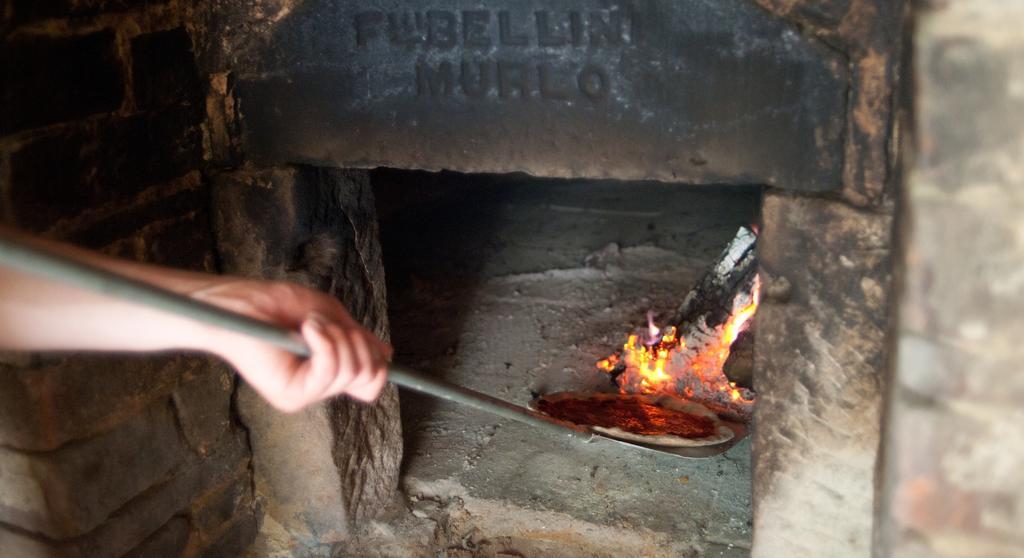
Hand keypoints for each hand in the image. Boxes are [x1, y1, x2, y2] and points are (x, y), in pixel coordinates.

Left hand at [190, 279, 391, 411]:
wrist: (240, 305)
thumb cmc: (276, 306)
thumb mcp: (329, 317)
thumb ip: (356, 337)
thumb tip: (387, 355)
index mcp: (325, 373)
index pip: (369, 386)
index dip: (377, 364)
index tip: (363, 339)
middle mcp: (317, 389)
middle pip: (368, 377)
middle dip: (357, 341)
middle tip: (327, 323)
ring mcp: (305, 395)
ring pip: (351, 372)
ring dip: (336, 337)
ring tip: (309, 323)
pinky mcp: (292, 394)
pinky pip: (330, 371)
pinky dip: (324, 342)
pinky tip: (306, 328)